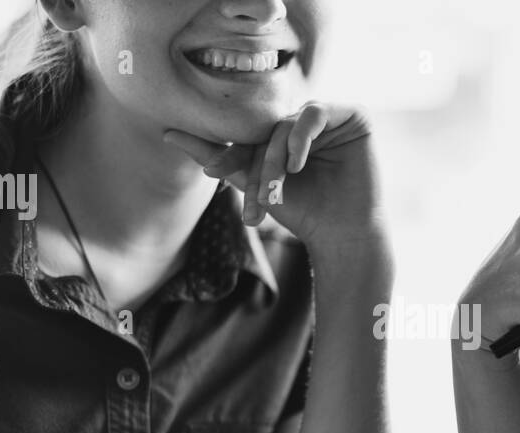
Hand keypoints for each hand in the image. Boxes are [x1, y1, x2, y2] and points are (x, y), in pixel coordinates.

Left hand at [163, 102, 384, 261]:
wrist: (344, 234)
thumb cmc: (304, 213)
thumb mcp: (253, 186)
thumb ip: (215, 157)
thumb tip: (167, 133)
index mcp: (283, 133)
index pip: (251, 136)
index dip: (232, 154)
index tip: (214, 174)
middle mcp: (305, 121)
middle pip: (267, 131)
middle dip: (258, 166)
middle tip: (258, 199)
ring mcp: (329, 117)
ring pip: (286, 124)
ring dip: (276, 158)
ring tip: (277, 191)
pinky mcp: (352, 115)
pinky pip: (315, 113)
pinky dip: (300, 137)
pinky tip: (298, 164)